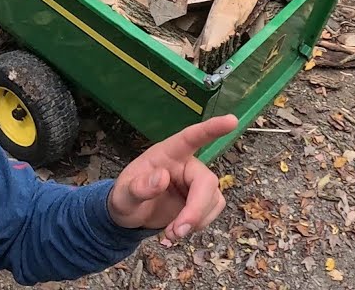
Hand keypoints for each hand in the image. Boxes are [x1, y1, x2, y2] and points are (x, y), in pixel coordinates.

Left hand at [106, 114, 238, 244]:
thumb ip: (139, 187)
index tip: (231, 121)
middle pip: (207, 181)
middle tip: (178, 231)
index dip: (211, 129)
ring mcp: (196, 183)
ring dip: (196, 221)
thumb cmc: (126, 197)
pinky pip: (212, 212)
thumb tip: (162, 178)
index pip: (191, 137)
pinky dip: (198, 225)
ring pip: (213, 199)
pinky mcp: (202, 200)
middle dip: (196, 209)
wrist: (131, 216)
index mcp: (167, 153)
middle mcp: (186, 165)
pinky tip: (179, 230)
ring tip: (171, 233)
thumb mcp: (123, 194)